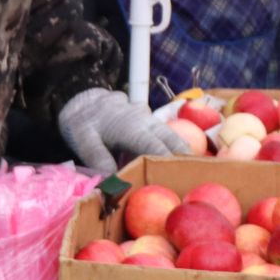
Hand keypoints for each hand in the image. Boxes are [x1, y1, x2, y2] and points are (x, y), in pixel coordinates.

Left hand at [57, 88, 188, 173]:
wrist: (80, 99)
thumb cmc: (82, 122)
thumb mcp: (83, 140)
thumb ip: (98, 158)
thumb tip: (113, 179)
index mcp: (131, 127)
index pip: (156, 147)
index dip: (170, 162)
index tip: (181, 177)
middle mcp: (144, 120)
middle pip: (172, 139)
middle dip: (186, 156)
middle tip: (199, 176)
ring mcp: (147, 117)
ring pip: (170, 134)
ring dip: (181, 150)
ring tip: (193, 171)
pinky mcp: (147, 119)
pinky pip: (162, 133)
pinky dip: (171, 145)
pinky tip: (174, 162)